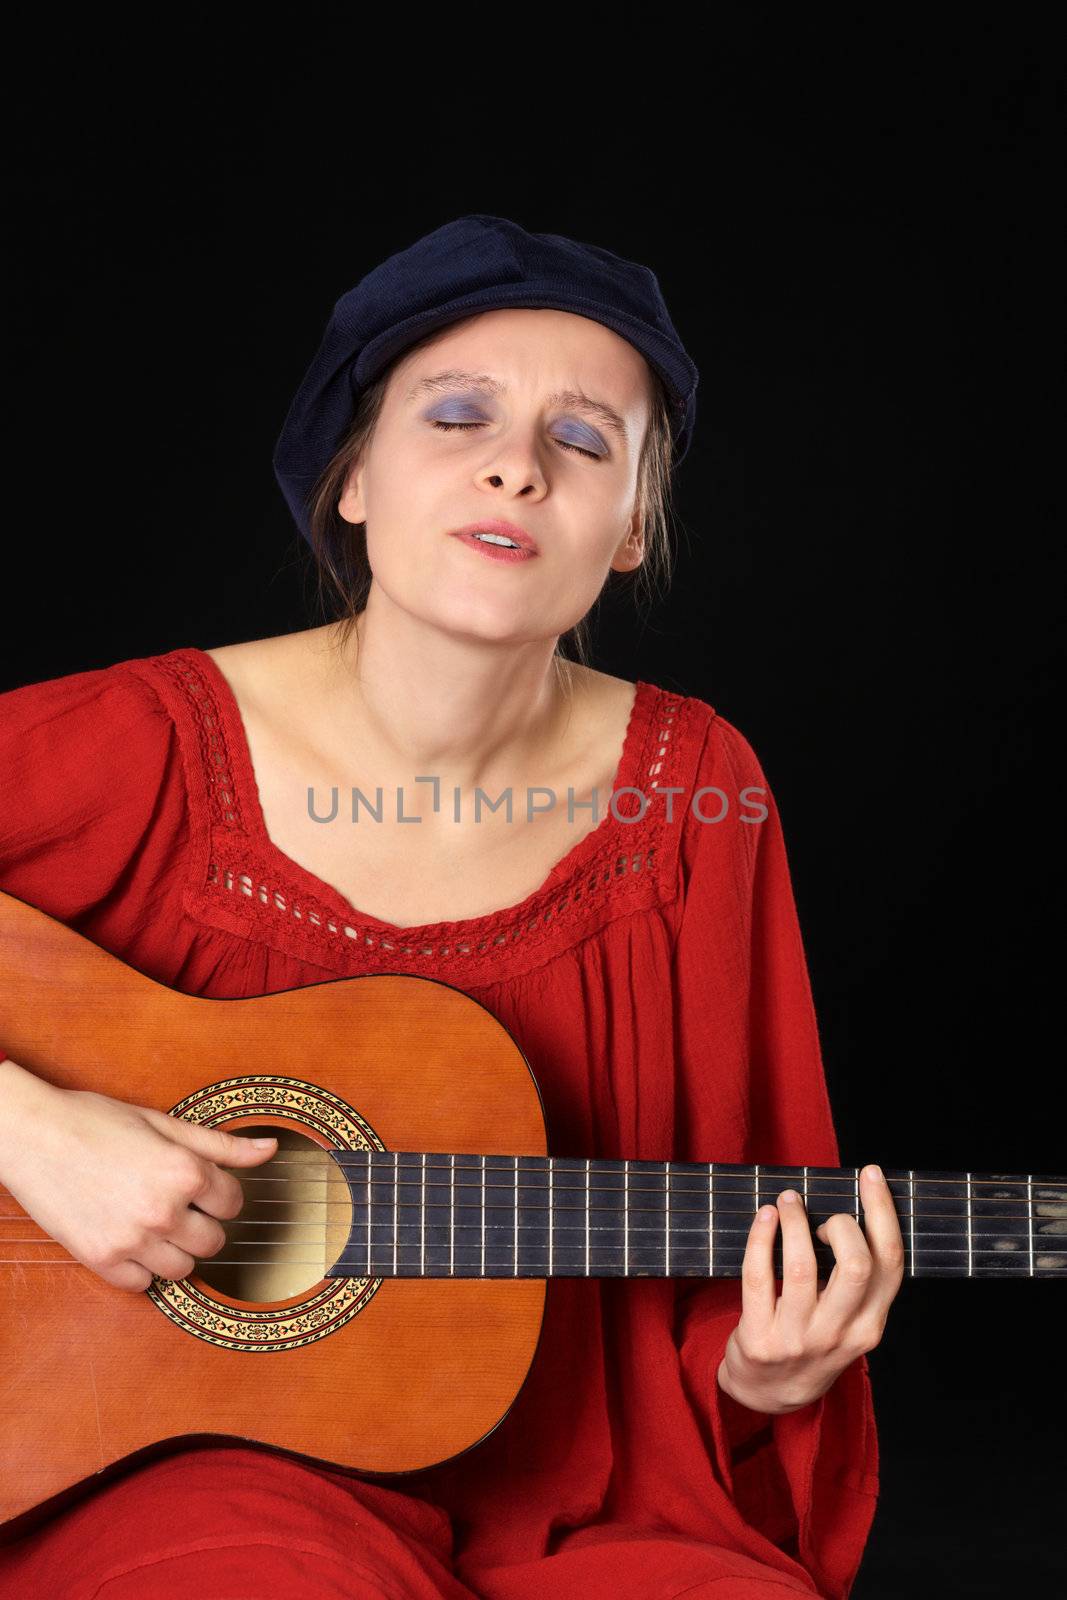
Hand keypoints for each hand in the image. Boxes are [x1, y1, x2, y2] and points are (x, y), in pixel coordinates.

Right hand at [2, 1077, 277, 1292]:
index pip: (234, 1202)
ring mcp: (132, 1240)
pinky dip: (142, 1267)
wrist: (33, 1136)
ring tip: (154, 1222)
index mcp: (184, 1172)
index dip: (219, 1193)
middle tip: (178, 1205)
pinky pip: (143, 1284)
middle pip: (214, 1241)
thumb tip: (270, 1149)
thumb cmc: (96, 1121)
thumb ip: (221, 1144)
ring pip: (183, 1268)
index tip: (201, 1187)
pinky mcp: (102, 1260)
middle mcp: (163, 1210)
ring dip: (176, 1249)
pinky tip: (131, 1238)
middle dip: (203, 1223)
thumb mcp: (164, 1123)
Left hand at [716, 1165, 904, 1414]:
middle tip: (820, 1214)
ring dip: (794, 1221)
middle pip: (855, 1264)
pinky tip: (765, 1217)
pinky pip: (758, 1277)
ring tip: (787, 1201)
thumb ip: (858, 1282)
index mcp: (870, 1326)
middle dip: (840, 1223)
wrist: (769, 1395)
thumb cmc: (813, 1342)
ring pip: (802, 1266)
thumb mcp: (850, 1324)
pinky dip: (761, 1238)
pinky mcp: (760, 1339)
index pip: (890, 1264)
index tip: (870, 1176)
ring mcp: (799, 1339)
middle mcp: (840, 1334)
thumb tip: (855, 1208)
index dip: (883, 1213)